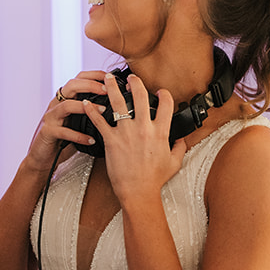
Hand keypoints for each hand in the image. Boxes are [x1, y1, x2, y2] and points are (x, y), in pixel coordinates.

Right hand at [24, 70, 108, 172]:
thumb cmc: (63, 139)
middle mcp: (57, 104)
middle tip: (107, 91)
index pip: (78, 78)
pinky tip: (91, 140)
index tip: (110, 77)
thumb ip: (90, 112)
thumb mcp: (77, 121)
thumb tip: (114, 107)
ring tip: (102, 111)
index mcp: (65, 98)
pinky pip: (64, 131)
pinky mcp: (47, 132)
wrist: (43, 157)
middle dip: (90, 85)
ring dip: (85, 107)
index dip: (94, 75)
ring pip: (66, 105)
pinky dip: (78, 136)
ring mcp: (51, 117)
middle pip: (71, 85)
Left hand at [84, 71, 185, 207]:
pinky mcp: (111, 140)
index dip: (164, 94)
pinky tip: (87, 103)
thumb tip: (182, 138)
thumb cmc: (154, 179)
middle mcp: (143, 129)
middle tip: (131, 76)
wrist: (138, 192)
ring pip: (119, 104)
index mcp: (160, 132)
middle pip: (140, 97)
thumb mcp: (174, 162)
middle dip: (135, 82)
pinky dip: (92, 111)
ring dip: (112, 88)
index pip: (166, 105)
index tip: (160, 91)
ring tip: (108, 78)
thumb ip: (179, 147)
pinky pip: (100, 122)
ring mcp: (126, 133)